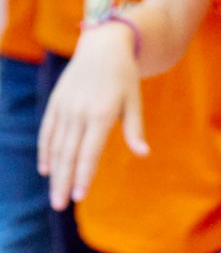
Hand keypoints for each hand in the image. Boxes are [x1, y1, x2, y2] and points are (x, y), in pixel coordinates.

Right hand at [38, 21, 143, 209]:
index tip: (80, 197)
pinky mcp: (55, 104)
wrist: (101, 47)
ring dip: (54, 172)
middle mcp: (79, 113)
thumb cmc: (124, 77)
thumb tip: (143, 154)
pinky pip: (47, 132)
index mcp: (101, 114)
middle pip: (68, 155)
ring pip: (55, 146)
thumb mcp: (134, 100)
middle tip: (60, 205)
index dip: (83, 175)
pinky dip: (46, 151)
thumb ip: (135, 129)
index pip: (89, 152)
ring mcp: (64, 108)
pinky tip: (46, 169)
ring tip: (54, 193)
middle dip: (64, 182)